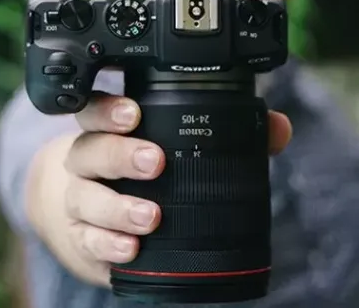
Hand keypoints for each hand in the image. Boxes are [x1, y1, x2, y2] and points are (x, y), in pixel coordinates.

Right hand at [25, 92, 291, 286]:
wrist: (85, 217)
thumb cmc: (139, 178)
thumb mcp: (174, 151)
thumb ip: (229, 136)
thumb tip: (278, 128)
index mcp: (108, 134)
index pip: (97, 111)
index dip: (109, 110)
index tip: (133, 113)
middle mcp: (88, 163)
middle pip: (90, 150)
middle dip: (120, 154)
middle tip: (154, 162)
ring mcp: (80, 202)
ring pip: (85, 197)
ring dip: (117, 207)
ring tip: (149, 216)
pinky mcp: (81, 238)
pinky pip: (87, 239)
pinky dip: (107, 244)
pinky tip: (130, 249)